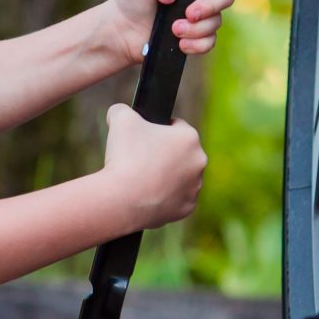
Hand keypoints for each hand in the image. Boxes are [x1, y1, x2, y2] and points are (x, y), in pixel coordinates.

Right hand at [102, 102, 206, 228]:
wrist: (122, 199)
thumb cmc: (124, 156)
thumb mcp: (119, 119)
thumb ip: (122, 110)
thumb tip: (119, 112)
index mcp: (190, 137)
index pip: (176, 125)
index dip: (157, 129)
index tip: (143, 137)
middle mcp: (199, 162)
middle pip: (179, 153)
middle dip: (163, 154)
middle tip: (139, 159)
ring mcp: (195, 187)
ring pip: (179, 177)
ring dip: (165, 176)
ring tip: (141, 178)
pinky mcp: (187, 208)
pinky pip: (175, 199)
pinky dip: (163, 197)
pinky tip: (146, 195)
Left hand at [107, 0, 235, 65]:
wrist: (123, 28)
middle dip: (210, 6)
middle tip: (188, 13)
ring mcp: (202, 14)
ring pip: (217, 21)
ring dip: (196, 28)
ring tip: (174, 29)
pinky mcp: (197, 36)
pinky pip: (210, 41)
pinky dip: (197, 44)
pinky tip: (180, 44)